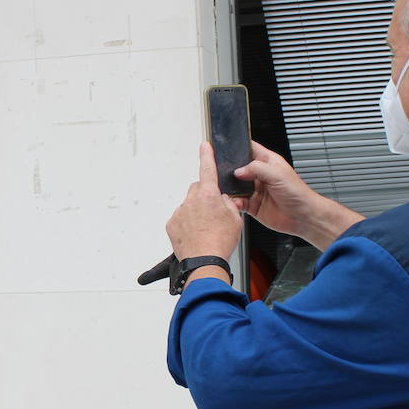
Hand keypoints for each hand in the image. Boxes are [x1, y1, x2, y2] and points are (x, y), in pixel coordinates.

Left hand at [166, 143, 243, 259]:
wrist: (204, 262)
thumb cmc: (221, 242)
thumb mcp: (236, 220)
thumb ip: (229, 204)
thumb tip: (223, 200)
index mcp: (209, 195)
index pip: (207, 169)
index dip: (207, 155)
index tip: (204, 146)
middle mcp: (192, 201)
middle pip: (198, 189)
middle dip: (205, 195)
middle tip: (214, 213)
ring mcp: (180, 212)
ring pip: (189, 205)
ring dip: (196, 212)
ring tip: (206, 229)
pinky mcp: (172, 224)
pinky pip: (181, 218)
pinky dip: (187, 223)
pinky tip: (196, 234)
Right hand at [234, 141, 363, 250]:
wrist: (303, 216)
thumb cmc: (298, 193)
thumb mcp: (277, 174)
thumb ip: (256, 168)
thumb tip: (238, 170)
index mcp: (268, 162)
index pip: (250, 149)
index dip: (239, 147)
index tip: (226, 148)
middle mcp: (261, 175)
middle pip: (239, 168)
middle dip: (230, 170)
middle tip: (223, 173)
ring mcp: (256, 190)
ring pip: (236, 186)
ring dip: (231, 188)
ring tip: (228, 189)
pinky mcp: (253, 205)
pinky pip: (238, 202)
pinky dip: (234, 202)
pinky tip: (236, 202)